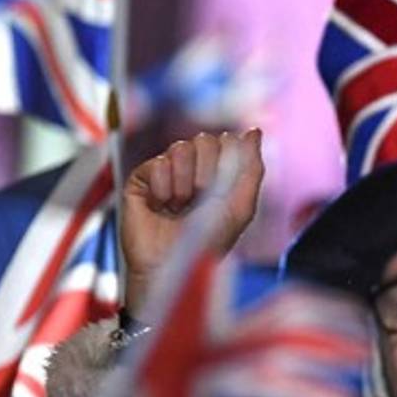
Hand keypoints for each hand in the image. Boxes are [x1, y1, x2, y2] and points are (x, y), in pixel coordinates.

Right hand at [122, 128, 263, 311]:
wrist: (172, 266)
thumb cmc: (208, 243)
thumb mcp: (240, 208)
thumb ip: (251, 168)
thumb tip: (254, 131)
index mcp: (219, 174)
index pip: (227, 141)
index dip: (227, 164)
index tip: (223, 192)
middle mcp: (193, 169)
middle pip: (204, 140)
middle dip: (207, 173)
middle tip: (200, 200)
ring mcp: (167, 172)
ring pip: (180, 148)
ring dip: (185, 183)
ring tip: (179, 208)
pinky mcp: (141, 179)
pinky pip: (157, 163)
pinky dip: (163, 188)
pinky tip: (160, 207)